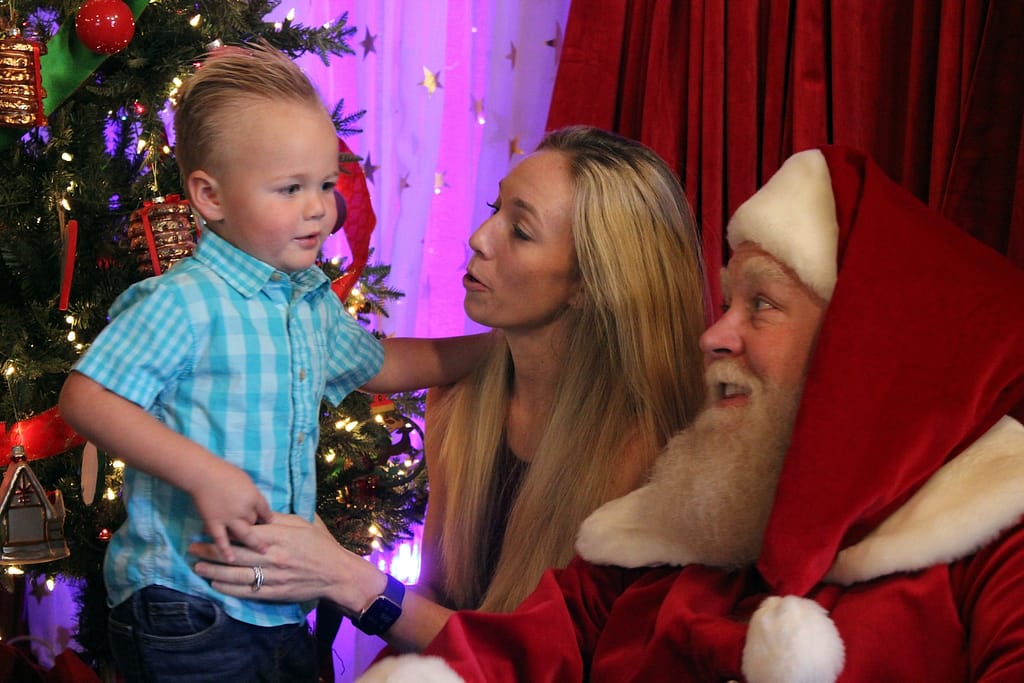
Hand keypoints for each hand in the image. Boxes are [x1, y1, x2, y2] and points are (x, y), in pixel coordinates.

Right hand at [185, 459, 271, 562]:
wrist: (202, 474)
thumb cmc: (224, 472)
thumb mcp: (245, 480)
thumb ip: (251, 494)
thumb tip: (255, 503)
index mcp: (253, 497)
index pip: (266, 512)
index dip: (269, 519)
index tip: (270, 524)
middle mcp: (244, 510)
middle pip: (256, 524)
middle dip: (260, 530)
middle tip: (268, 540)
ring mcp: (229, 518)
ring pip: (245, 535)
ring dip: (254, 544)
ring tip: (262, 552)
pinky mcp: (214, 523)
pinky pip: (221, 540)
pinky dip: (226, 551)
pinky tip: (231, 559)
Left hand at [189, 513, 381, 610]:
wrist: (336, 573)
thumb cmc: (320, 544)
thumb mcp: (302, 524)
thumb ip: (278, 520)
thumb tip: (257, 514)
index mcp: (279, 536)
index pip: (245, 533)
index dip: (224, 531)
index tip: (209, 527)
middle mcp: (273, 556)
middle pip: (235, 554)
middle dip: (211, 551)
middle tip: (192, 548)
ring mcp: (272, 576)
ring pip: (236, 574)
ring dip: (214, 571)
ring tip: (197, 567)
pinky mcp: (274, 592)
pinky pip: (246, 591)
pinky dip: (228, 589)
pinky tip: (215, 585)